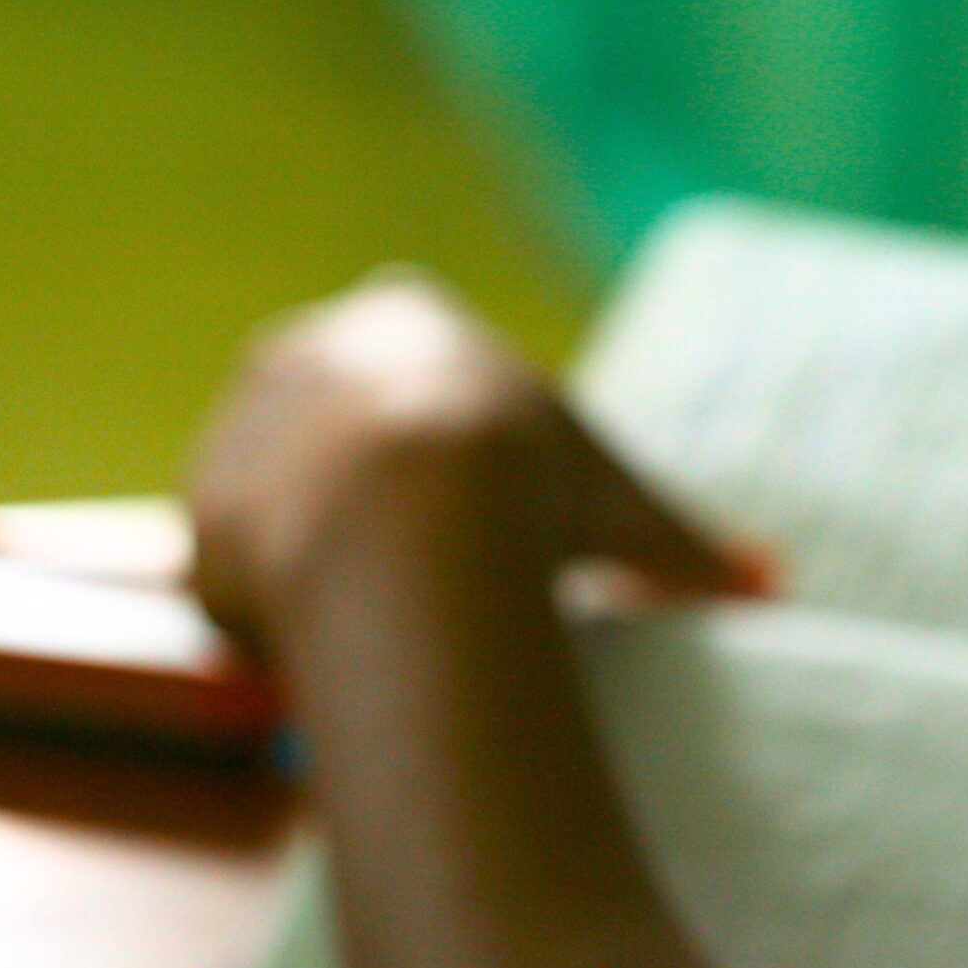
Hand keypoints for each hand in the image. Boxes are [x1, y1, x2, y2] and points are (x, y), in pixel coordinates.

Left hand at [183, 270, 760, 654]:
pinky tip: (331, 651)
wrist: (408, 527)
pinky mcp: (199, 512)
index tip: (494, 526)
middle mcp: (306, 350)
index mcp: (404, 316)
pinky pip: (241, 576)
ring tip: (383, 628)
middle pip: (339, 434)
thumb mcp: (630, 517)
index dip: (463, 460)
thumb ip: (691, 553)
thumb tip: (768, 587)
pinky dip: (281, 615)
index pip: (425, 381)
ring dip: (320, 561)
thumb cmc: (533, 497)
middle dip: (376, 506)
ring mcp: (240, 427)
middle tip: (434, 586)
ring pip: (285, 503)